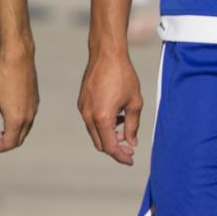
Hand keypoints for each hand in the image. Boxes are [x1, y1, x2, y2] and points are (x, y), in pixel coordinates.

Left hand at [0, 53, 37, 151]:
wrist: (18, 61)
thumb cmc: (2, 81)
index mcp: (17, 120)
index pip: (9, 143)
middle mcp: (28, 117)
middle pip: (19, 139)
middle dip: (5, 143)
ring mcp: (34, 109)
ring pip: (25, 130)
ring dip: (13, 134)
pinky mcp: (35, 102)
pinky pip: (28, 120)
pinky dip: (19, 125)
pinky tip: (8, 115)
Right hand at [78, 49, 143, 165]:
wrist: (107, 55)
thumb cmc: (123, 76)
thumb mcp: (134, 102)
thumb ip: (133, 125)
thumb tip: (131, 141)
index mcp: (102, 118)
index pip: (110, 146)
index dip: (121, 156)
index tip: (131, 160)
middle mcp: (88, 116)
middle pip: (100, 143)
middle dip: (115, 148)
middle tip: (130, 149)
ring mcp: (83, 109)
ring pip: (95, 133)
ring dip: (109, 136)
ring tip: (125, 130)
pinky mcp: (82, 103)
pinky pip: (92, 121)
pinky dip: (103, 125)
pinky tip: (117, 117)